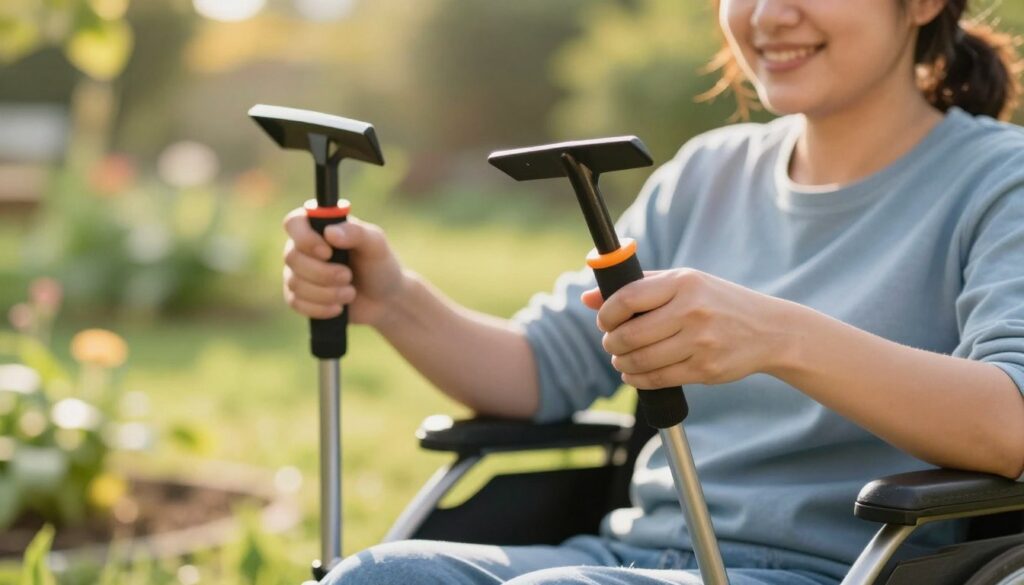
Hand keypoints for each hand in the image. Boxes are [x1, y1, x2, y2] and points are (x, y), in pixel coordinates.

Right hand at [282, 209, 405, 327]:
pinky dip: (320, 308)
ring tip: (350, 293)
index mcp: (319, 227)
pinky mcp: (298, 297)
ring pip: (294, 283)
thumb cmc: (379, 266)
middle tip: (348, 276)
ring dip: (326, 292)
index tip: (327, 252)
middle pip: (292, 257)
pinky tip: (338, 307)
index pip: (294, 223)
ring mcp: (298, 273)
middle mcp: (303, 248)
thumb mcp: (375, 245)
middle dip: (323, 272)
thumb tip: (329, 233)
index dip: (305, 238)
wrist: (384, 301)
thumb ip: (355, 232)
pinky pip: (296, 303)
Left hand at [580, 269, 793, 388]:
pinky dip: (637, 379)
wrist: (770, 330)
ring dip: (621, 362)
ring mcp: (700, 342)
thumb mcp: (683, 283)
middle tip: (611, 342)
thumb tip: (587, 297)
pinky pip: (658, 379)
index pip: (627, 298)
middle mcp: (691, 310)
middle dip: (611, 342)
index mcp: (683, 282)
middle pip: (629, 334)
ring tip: (621, 358)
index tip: (604, 320)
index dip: (606, 314)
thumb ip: (636, 286)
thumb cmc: (717, 302)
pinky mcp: (706, 369)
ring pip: (641, 360)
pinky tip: (634, 373)